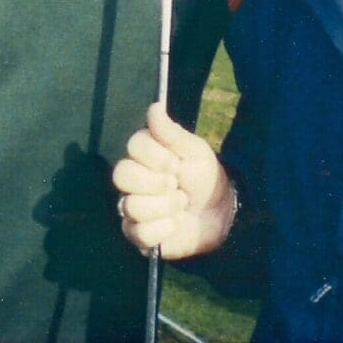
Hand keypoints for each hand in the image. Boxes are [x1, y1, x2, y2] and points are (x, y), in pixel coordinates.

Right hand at [112, 102, 236, 258]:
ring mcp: (132, 208)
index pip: (133, 146)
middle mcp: (133, 180)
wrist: (220, 213)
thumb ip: (171, 133)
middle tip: (176, 184)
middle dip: (157, 182)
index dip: (157, 156)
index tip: (177, 163)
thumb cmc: (205, 177)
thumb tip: (154, 107)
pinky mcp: (138, 235)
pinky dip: (164, 229)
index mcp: (144, 156)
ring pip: (131, 206)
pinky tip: (176, 223)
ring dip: (166, 206)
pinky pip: (139, 232)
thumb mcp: (194, 151)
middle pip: (122, 175)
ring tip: (181, 205)